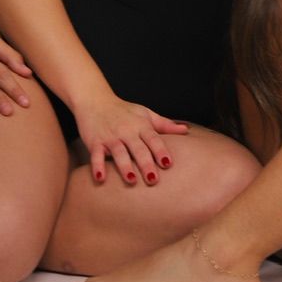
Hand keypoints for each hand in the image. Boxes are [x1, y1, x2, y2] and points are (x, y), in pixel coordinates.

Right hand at [72, 94, 190, 185]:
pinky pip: (96, 155)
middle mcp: (127, 131)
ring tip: (131, 180)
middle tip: (153, 180)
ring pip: (119, 152)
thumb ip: (165, 124)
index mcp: (141, 125)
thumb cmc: (124, 111)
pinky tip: (100, 178)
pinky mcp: (95, 141)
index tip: (168, 164)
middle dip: (146, 163)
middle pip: (138, 148)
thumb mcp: (146, 114)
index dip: (160, 151)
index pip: (153, 139)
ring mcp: (110, 137)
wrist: (95, 100)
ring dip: (124, 166)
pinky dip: (97, 166)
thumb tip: (186, 130)